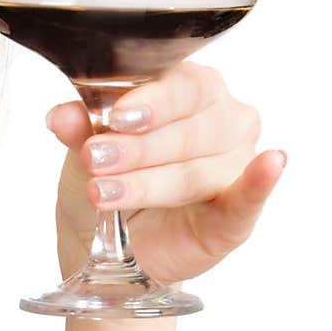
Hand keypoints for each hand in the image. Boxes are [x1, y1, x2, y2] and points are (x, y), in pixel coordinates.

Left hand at [49, 63, 286, 286]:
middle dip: (137, 149)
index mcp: (191, 90)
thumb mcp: (85, 150)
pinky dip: (260, 182)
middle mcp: (223, 121)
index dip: (152, 100)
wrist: (108, 245)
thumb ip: (80, 128)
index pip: (183, 85)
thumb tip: (60, 114)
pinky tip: (271, 165)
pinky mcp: (238, 215)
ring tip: (104, 193)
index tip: (116, 117)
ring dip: (149, 183)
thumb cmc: (108, 179)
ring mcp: (236, 167)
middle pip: (189, 130)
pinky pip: (252, 196)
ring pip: (197, 171)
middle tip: (94, 161)